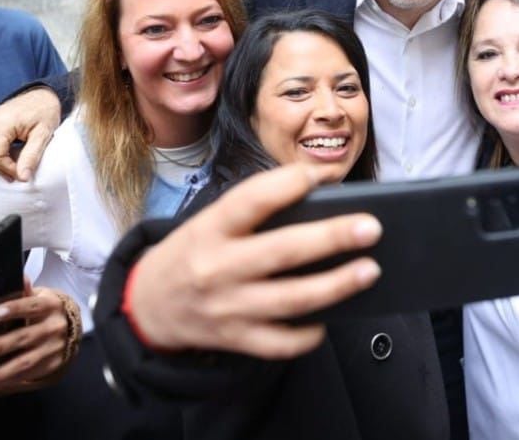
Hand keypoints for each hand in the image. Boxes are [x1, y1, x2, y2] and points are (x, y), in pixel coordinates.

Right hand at [0, 88, 61, 180]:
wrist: (45, 93)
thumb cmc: (46, 110)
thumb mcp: (44, 134)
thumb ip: (32, 155)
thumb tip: (23, 177)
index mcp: (3, 123)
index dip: (6, 168)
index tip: (22, 174)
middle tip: (15, 172)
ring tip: (12, 165)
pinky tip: (9, 155)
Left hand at [0, 283, 73, 395]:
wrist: (72, 328)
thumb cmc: (44, 310)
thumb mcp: (39, 296)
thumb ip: (25, 292)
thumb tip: (20, 277)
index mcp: (50, 306)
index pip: (32, 306)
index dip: (15, 308)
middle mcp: (53, 328)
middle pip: (24, 338)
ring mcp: (54, 349)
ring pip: (23, 364)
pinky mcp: (52, 366)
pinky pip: (26, 377)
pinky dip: (5, 383)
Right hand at [127, 163, 381, 359]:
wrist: (148, 304)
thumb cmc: (194, 251)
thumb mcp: (211, 221)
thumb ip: (256, 210)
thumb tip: (321, 193)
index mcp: (210, 228)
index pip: (250, 200)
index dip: (288, 184)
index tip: (321, 176)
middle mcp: (218, 267)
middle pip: (283, 251)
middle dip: (332, 238)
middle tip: (371, 228)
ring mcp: (228, 307)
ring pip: (291, 300)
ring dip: (336, 285)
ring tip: (370, 270)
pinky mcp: (236, 339)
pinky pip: (281, 342)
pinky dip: (310, 333)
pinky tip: (331, 317)